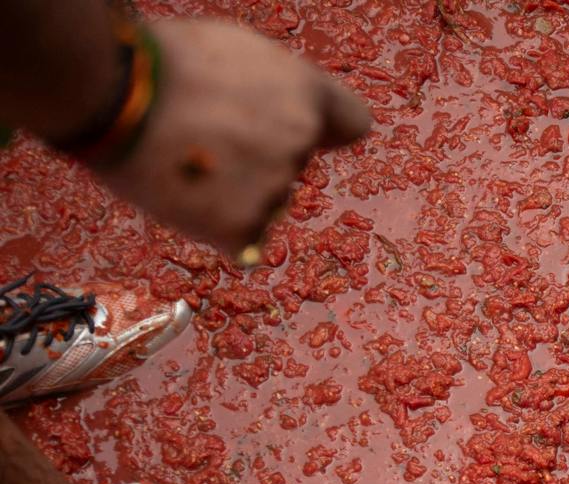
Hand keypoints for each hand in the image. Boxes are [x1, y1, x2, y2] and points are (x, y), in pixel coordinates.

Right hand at [97, 19, 371, 253]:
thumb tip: (290, 112)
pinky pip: (242, 241)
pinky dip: (214, 228)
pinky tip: (182, 195)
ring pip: (265, 204)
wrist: (109, 93)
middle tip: (202, 139)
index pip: (351, 124)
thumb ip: (277, 87)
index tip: (297, 135)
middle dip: (260, 161)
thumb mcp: (234, 50)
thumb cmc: (160, 63)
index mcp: (304, 92)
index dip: (321, 130)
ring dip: (233, 195)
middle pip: (294, 167)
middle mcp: (301, 140)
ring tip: (181, 160)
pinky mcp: (244, 228)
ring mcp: (275, 187)